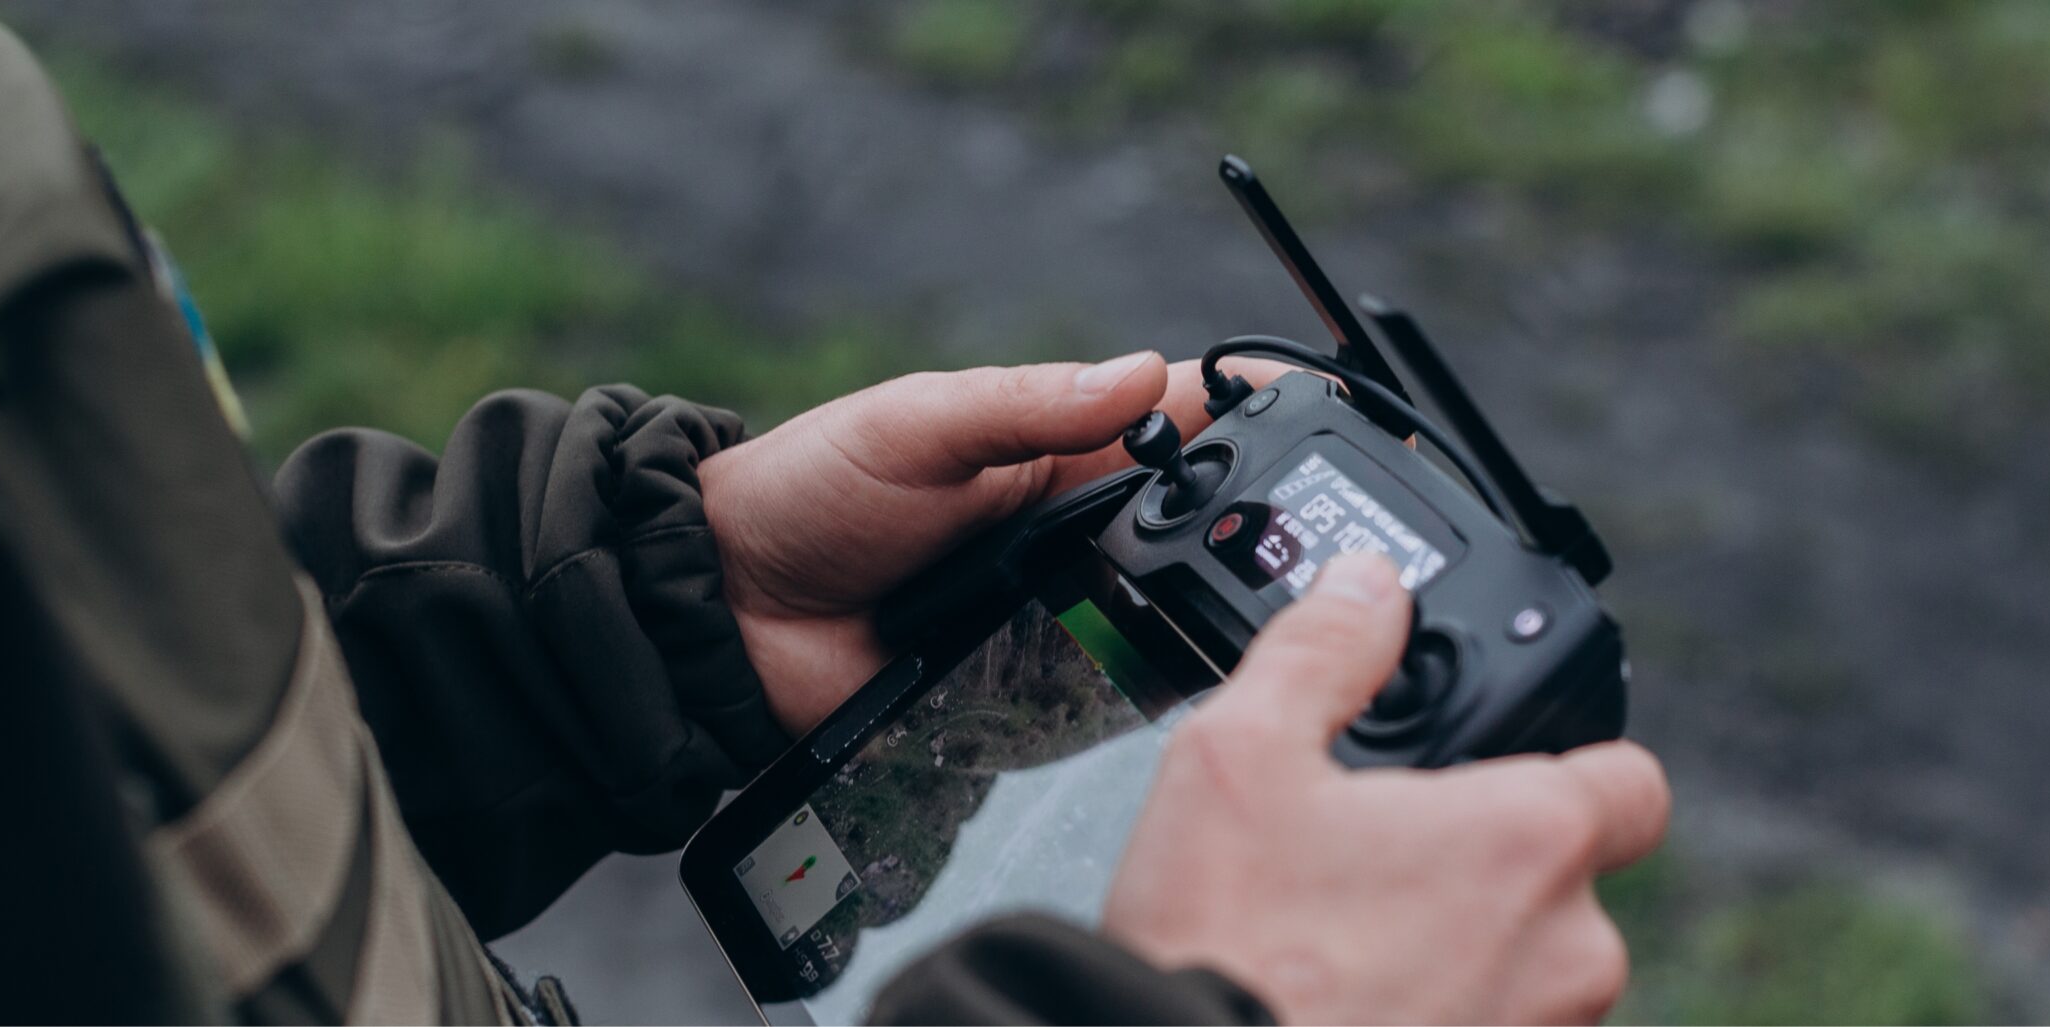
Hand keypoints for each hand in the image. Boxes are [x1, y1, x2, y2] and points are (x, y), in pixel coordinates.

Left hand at [700, 353, 1281, 733]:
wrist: (720, 616)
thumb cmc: (810, 494)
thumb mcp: (918, 424)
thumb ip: (1027, 403)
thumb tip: (1146, 373)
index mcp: (1059, 451)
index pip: (1186, 424)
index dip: (1260, 421)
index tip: (1329, 423)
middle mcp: (1076, 536)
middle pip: (1202, 535)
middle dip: (1257, 538)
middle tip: (1314, 546)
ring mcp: (1059, 622)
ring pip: (1173, 623)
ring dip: (1214, 624)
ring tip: (1266, 625)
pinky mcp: (1033, 701)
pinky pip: (1112, 702)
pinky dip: (1150, 699)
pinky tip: (1191, 698)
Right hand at [1103, 552, 1669, 1024]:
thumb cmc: (1222, 943)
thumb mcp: (1239, 755)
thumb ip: (1320, 651)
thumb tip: (1365, 585)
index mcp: (1529, 840)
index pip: (1631, 781)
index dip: (1572, 762)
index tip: (1496, 772)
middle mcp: (1569, 950)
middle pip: (1569, 879)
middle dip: (1489, 864)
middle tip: (1379, 859)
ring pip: (1534, 967)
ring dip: (1468, 946)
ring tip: (1349, 938)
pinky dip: (1442, 1011)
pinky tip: (1349, 1000)